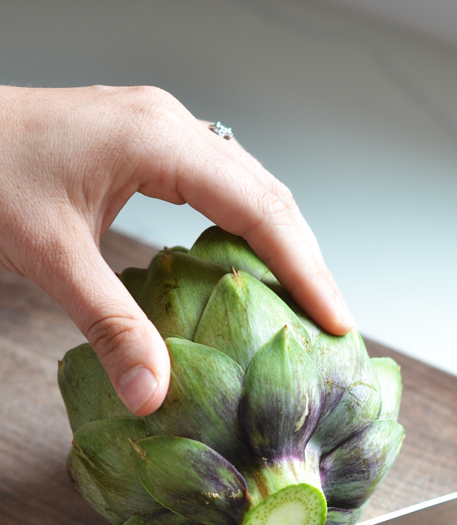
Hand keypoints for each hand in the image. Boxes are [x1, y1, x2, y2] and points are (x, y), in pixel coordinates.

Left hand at [0, 84, 355, 415]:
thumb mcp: (50, 256)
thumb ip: (108, 326)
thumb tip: (153, 396)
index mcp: (158, 141)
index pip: (260, 209)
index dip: (305, 269)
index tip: (335, 320)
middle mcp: (171, 125)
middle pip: (268, 193)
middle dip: (305, 258)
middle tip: (332, 320)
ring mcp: (161, 129)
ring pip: (249, 185)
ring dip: (281, 241)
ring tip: (303, 299)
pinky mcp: (147, 144)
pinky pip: (219, 184)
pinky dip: (245, 228)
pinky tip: (247, 267)